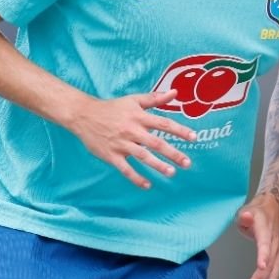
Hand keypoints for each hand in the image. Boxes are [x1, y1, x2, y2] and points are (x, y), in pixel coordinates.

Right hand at [69, 89, 196, 188]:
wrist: (84, 115)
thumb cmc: (112, 107)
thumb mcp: (133, 100)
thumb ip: (155, 98)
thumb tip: (175, 93)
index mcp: (139, 116)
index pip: (163, 123)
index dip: (179, 130)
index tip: (194, 138)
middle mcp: (132, 130)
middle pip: (156, 143)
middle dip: (173, 153)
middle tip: (187, 163)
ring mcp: (121, 144)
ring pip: (142, 156)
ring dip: (157, 165)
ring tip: (171, 173)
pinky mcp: (111, 155)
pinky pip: (125, 169)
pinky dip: (136, 178)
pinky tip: (147, 185)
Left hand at [237, 193, 278, 278]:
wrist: (274, 208)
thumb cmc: (256, 212)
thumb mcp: (247, 210)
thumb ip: (245, 216)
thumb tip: (246, 217)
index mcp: (266, 229)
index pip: (265, 242)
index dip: (264, 254)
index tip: (261, 267)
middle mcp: (274, 243)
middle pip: (270, 263)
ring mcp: (277, 252)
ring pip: (274, 272)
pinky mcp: (277, 259)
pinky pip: (275, 276)